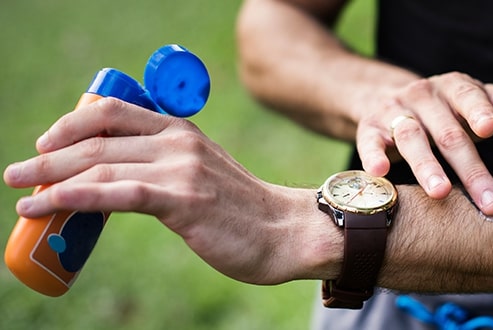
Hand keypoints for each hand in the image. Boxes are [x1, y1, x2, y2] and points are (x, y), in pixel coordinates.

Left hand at [3, 98, 330, 284]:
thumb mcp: (201, 173)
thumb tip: (116, 180)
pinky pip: (117, 192)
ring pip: (100, 164)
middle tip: (16, 172)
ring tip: (21, 195)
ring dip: (51, 179)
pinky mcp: (183, 199)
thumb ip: (164, 167)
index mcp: (181, 130)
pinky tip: (49, 204)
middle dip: (49, 156)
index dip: (71, 124)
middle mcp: (178, 142)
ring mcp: (181, 169)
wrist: (284, 231)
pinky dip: (76, 196)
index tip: (46, 143)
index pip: (114, 113)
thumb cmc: (241, 210)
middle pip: (98, 139)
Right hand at [355, 71, 492, 214]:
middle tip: (489, 201)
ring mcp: (394, 111)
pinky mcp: (369, 128)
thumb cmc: (448, 110)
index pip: (468, 96)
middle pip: (447, 132)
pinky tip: (380, 173)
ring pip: (409, 137)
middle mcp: (423, 96)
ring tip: (440, 194)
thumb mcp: (481, 103)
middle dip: (468, 167)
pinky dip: (373, 156)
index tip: (490, 128)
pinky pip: (369, 142)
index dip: (478, 111)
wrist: (385, 97)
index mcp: (454, 87)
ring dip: (425, 166)